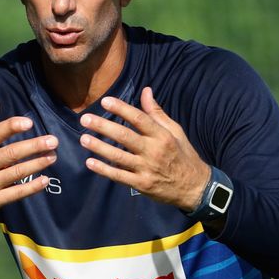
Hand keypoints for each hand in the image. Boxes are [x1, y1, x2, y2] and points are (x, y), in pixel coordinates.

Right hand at [0, 97, 57, 220]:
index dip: (12, 127)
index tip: (29, 122)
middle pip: (10, 154)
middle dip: (33, 146)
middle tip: (53, 141)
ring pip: (16, 173)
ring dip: (37, 164)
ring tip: (52, 156)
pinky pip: (16, 193)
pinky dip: (32, 187)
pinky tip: (45, 180)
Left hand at [80, 87, 210, 210]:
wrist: (195, 188)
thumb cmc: (183, 155)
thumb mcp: (175, 131)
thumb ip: (157, 112)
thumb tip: (145, 90)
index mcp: (162, 136)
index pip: (139, 119)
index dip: (121, 109)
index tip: (105, 101)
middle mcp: (153, 151)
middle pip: (125, 136)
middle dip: (103, 126)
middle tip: (85, 119)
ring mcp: (146, 169)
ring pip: (119, 156)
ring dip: (99, 147)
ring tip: (83, 138)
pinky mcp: (141, 184)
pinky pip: (119, 176)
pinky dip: (104, 170)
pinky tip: (90, 162)